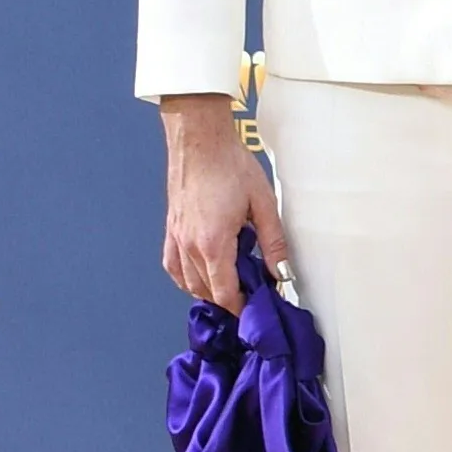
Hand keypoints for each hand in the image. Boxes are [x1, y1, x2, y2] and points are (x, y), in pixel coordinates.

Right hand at [156, 96, 286, 309]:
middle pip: (205, 291)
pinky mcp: (170, 228)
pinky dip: (186, 278)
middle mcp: (189, 245)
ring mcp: (175, 237)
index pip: (224, 292)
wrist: (200, 141)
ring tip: (232, 287)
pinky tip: (202, 276)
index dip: (240, 306)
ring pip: (187, 281)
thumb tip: (281, 272)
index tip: (255, 310)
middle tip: (251, 296)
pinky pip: (172, 265)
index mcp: (213, 243)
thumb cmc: (231, 167)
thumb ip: (272, 243)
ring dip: (208, 290)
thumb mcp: (264, 205)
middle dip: (228, 300)